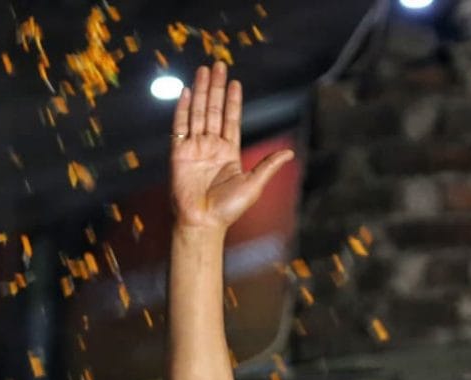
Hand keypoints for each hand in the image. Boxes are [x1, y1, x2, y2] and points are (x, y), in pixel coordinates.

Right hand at [170, 62, 293, 230]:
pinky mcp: (179, 153)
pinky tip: (186, 92)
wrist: (203, 222)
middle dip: (216, 88)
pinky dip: (182, 109)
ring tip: (203, 71)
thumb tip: (290, 153)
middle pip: (213, 110)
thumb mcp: (254, 185)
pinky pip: (180, 127)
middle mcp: (211, 147)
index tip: (235, 83)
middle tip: (218, 65)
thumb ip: (268, 166)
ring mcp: (195, 148)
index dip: (233, 101)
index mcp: (229, 153)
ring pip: (198, 113)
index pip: (231, 120)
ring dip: (200, 92)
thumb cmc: (229, 209)